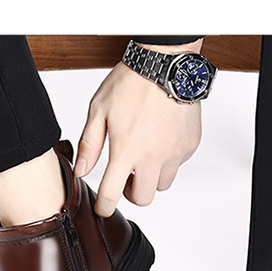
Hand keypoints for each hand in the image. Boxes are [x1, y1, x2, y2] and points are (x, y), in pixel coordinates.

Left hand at [75, 41, 203, 216]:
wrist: (165, 62)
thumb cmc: (132, 82)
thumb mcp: (100, 110)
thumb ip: (90, 144)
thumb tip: (81, 170)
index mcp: (126, 150)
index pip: (112, 195)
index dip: (104, 207)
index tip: (103, 207)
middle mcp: (153, 156)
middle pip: (143, 198)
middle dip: (132, 193)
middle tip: (126, 177)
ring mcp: (174, 152)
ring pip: (163, 184)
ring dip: (151, 177)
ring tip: (144, 155)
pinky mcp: (189, 145)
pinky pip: (178, 165)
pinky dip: (168, 160)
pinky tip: (160, 140)